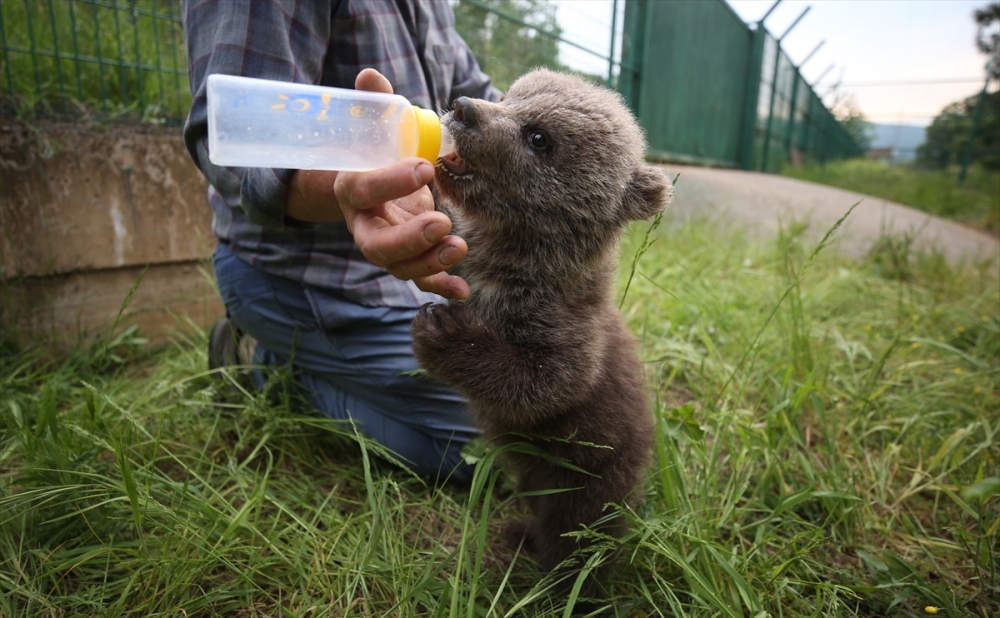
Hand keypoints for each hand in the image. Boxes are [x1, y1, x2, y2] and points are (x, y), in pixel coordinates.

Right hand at [334, 69, 469, 299]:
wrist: (376, 187)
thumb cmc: (380, 154)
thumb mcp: (376, 130)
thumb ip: (375, 107)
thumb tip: (371, 77)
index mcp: (351, 190)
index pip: (362, 190)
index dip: (390, 182)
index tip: (423, 167)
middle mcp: (365, 226)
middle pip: (376, 245)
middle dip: (409, 238)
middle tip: (440, 222)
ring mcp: (386, 248)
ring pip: (400, 267)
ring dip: (429, 261)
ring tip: (459, 246)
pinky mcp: (409, 261)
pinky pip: (421, 281)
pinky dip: (441, 287)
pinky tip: (463, 290)